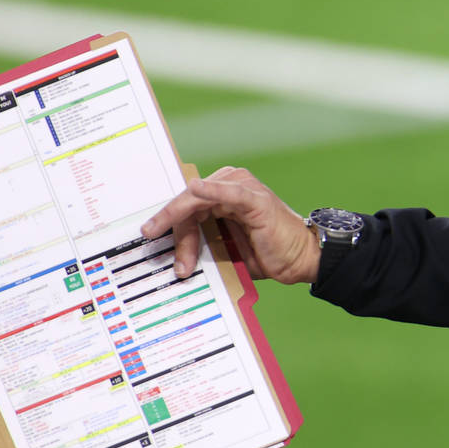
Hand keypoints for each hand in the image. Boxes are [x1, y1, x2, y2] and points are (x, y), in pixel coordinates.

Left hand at [141, 166, 319, 284]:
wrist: (299, 260)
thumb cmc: (266, 254)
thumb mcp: (224, 248)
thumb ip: (201, 241)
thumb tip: (170, 252)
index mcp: (224, 195)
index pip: (187, 205)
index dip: (167, 221)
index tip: (148, 238)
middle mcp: (232, 187)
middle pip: (189, 202)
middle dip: (173, 229)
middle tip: (167, 254)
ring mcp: (245, 190)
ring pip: (200, 199)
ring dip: (182, 220)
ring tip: (171, 241)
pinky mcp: (256, 200)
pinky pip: (230, 193)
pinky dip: (212, 190)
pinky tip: (196, 189)